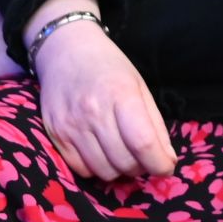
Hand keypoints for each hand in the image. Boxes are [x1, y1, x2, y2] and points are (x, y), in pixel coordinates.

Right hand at [33, 21, 173, 180]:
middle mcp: (93, 112)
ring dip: (120, 170)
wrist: (66, 51)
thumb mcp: (139, 87)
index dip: (159, 163)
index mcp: (121, 95)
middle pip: (124, 162)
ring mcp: (71, 125)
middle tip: (144, 157)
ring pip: (104, 171)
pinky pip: (81, 169)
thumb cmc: (110, 67)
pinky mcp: (55, 135)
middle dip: (142, 167)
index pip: (143, 142)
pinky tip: (102, 152)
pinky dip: (97, 168)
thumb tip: (167, 161)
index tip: (166, 167)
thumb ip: (155, 125)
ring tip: (124, 154)